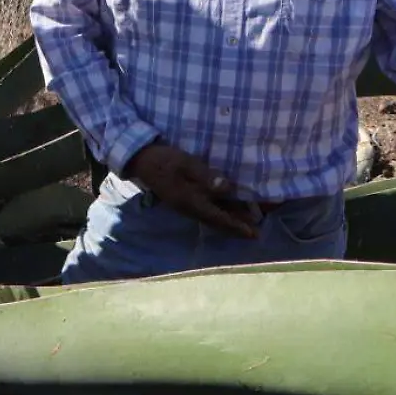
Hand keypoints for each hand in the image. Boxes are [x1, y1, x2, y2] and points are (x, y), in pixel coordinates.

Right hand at [123, 142, 259, 237]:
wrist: (141, 161)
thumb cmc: (164, 160)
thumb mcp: (185, 164)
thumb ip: (206, 176)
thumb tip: (227, 187)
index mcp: (190, 201)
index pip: (218, 217)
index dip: (236, 225)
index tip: (252, 233)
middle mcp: (189, 208)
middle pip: (216, 222)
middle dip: (235, 228)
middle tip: (254, 234)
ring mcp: (185, 205)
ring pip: (211, 217)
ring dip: (228, 222)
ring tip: (246, 224)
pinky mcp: (183, 199)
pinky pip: (206, 211)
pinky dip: (219, 214)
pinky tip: (225, 210)